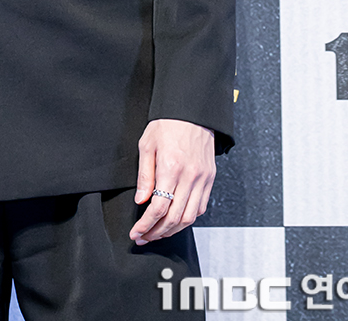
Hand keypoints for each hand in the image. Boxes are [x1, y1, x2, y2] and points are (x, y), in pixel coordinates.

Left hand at [129, 118, 215, 244]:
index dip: (146, 225)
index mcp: (171, 167)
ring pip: (190, 217)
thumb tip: (141, 201)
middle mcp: (190, 176)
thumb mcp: (147, 145)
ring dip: (173, 230)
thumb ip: (145, 175)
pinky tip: (176, 219)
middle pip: (174, 218)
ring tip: (158, 232)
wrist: (191, 111)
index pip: (158, 208)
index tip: (137, 232)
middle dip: (157, 232)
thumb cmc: (167, 124)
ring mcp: (202, 179)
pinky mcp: (210, 179)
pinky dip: (188, 219)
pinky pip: (201, 207)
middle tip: (144, 237)